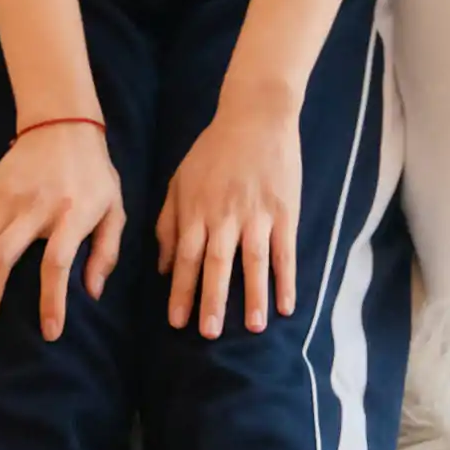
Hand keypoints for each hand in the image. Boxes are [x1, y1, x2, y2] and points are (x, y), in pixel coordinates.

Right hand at [0, 120, 124, 347]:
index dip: (52, 300)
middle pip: (1, 259)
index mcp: (72, 212)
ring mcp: (6, 200)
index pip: (57, 262)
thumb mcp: (115, 208)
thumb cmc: (93, 174)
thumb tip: (92, 292)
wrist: (61, 125)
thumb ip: (107, 251)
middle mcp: (34, 207)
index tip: (49, 333)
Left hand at [155, 81, 300, 338]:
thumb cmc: (213, 151)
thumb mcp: (180, 181)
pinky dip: (286, 279)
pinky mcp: (284, 211)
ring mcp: (257, 214)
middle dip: (211, 300)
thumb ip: (169, 223)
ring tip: (252, 327)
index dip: (182, 290)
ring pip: (253, 261)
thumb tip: (162, 267)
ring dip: (253, 296)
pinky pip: (285, 251)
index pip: (187, 257)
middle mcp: (225, 215)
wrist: (255, 116)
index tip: (177, 322)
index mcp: (197, 209)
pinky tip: (287, 305)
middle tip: (208, 334)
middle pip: (217, 263)